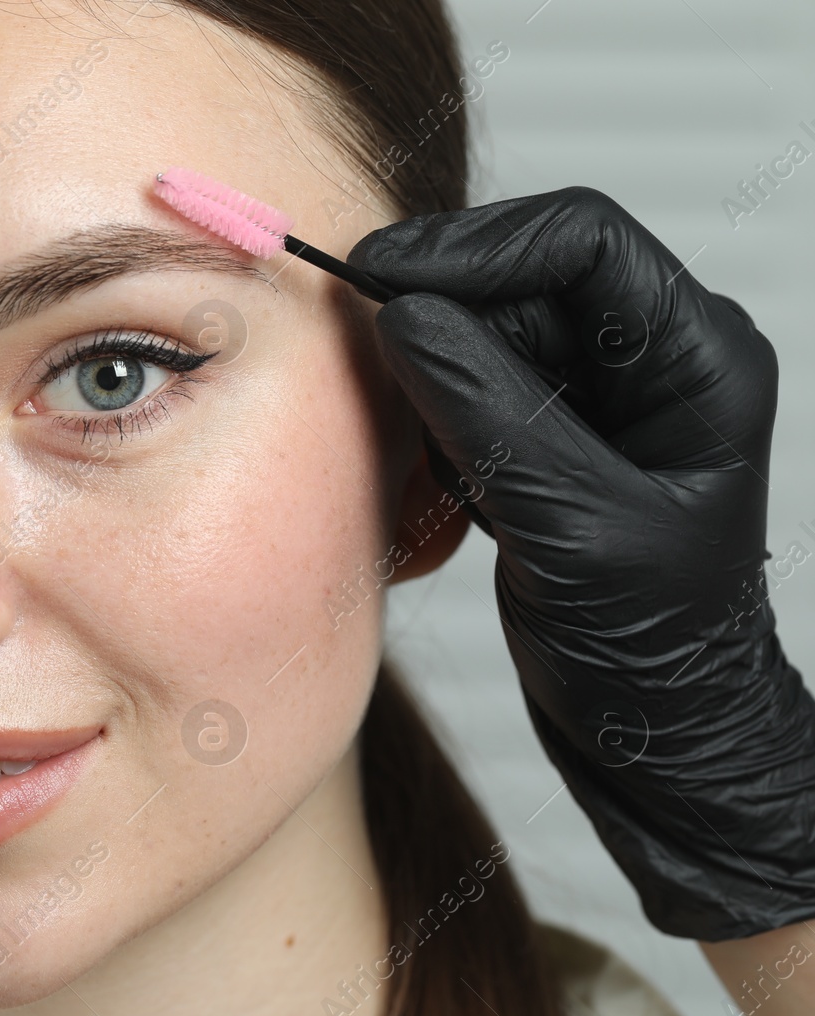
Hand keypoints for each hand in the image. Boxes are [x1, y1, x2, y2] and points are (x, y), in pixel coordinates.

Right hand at [348, 186, 814, 940]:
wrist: (652, 736)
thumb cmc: (654, 650)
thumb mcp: (571, 524)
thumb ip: (487, 410)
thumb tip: (400, 315)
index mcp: (697, 359)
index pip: (581, 241)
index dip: (473, 247)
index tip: (378, 277)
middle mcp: (649, 361)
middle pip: (521, 278)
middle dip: (436, 313)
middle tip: (357, 350)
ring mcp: (594, 399)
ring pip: (480, 333)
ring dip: (427, 381)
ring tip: (425, 463)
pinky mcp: (545, 437)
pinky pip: (464, 389)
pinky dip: (430, 425)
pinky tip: (438, 491)